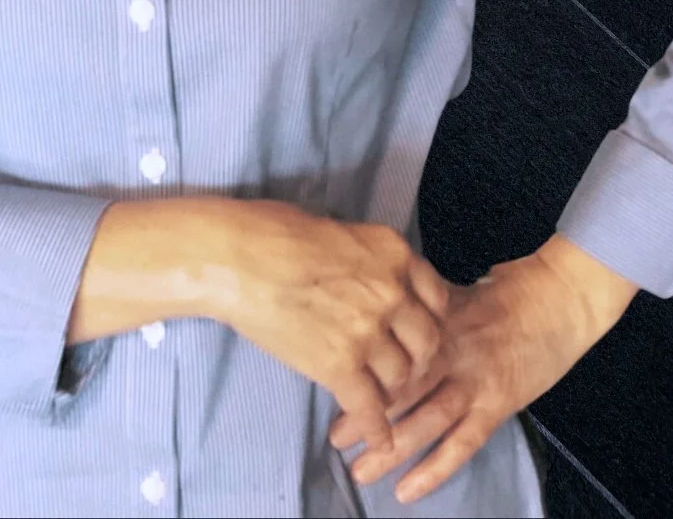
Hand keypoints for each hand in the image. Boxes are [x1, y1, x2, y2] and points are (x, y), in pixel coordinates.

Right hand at [216, 202, 450, 461]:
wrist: (237, 258)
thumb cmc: (275, 232)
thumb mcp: (339, 231)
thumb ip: (367, 260)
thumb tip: (367, 275)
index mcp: (393, 253)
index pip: (436, 297)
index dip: (428, 319)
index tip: (415, 331)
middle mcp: (391, 292)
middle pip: (426, 341)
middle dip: (416, 359)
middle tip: (401, 368)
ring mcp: (368, 332)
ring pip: (400, 377)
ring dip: (392, 390)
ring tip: (380, 397)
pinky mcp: (340, 366)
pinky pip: (369, 407)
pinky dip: (375, 428)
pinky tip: (378, 440)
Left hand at [328, 250, 602, 505]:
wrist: (560, 299)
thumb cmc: (508, 290)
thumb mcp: (453, 289)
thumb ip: (416, 305)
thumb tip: (377, 310)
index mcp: (436, 318)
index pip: (389, 347)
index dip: (358, 369)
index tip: (330, 382)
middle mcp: (451, 349)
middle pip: (401, 385)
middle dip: (365, 412)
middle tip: (334, 436)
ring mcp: (475, 380)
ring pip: (426, 420)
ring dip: (392, 448)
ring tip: (361, 469)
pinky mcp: (497, 405)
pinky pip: (462, 444)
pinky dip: (434, 470)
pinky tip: (407, 490)